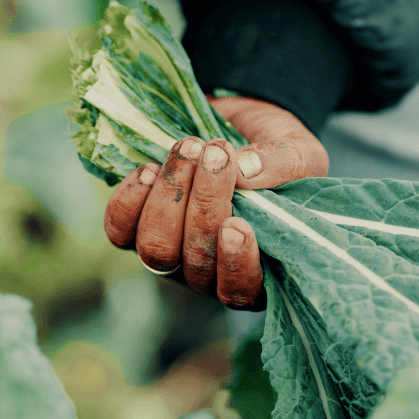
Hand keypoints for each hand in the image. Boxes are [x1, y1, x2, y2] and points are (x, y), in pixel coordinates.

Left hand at [103, 95, 327, 309]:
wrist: (238, 126)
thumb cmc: (277, 154)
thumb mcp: (300, 154)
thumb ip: (283, 166)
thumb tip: (246, 171)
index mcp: (257, 270)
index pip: (239, 292)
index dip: (235, 266)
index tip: (238, 225)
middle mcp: (208, 273)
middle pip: (194, 265)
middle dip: (205, 205)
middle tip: (218, 153)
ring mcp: (169, 253)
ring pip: (155, 248)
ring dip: (171, 195)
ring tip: (191, 147)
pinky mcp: (135, 228)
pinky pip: (119, 230)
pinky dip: (131, 199)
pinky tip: (151, 169)